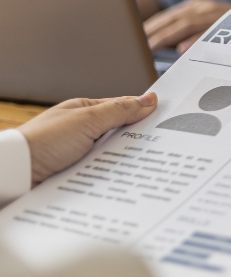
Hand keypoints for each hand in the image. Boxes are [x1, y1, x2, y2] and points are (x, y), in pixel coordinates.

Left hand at [18, 94, 158, 185]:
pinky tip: (126, 177)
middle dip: (138, 138)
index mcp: (84, 111)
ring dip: (126, 158)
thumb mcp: (88, 120)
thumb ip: (120, 110)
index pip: (122, 107)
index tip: (167, 117)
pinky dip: (114, 172)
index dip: (143, 111)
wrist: (18, 173)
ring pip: (114, 153)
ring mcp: (80, 151)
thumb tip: (149, 99)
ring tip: (147, 163)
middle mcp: (82, 130)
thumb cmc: (43, 141)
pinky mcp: (79, 172)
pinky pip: (104, 170)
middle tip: (163, 143)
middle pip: (121, 132)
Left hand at [144, 0, 230, 52]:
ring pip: (185, 25)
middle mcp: (204, 7)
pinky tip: (181, 49)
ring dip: (165, 37)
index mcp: (198, 6)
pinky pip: (207, 33)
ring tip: (151, 47)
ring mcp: (215, 14)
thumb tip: (171, 46)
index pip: (169, 16)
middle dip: (153, 31)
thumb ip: (193, 30)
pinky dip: (193, 41)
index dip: (151, 26)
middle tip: (138, 45)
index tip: (137, 37)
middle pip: (173, 19)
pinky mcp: (228, 24)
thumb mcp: (213, 22)